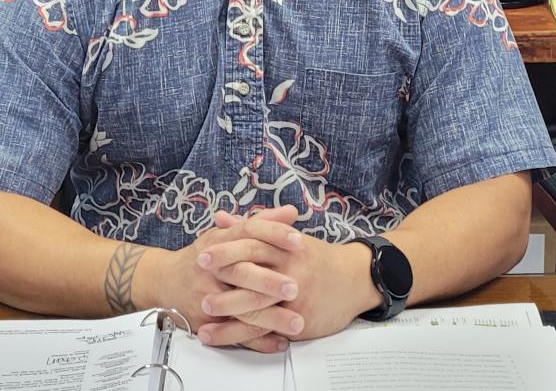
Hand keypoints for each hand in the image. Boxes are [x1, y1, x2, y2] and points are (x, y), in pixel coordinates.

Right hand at [142, 207, 300, 351]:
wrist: (164, 282)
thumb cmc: (205, 256)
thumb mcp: (227, 234)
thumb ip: (260, 223)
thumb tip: (292, 212)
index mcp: (220, 241)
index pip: (248, 232)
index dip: (273, 234)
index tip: (298, 241)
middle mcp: (212, 267)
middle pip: (242, 272)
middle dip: (269, 281)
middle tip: (296, 288)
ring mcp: (207, 295)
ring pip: (240, 308)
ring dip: (270, 317)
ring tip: (297, 322)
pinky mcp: (204, 321)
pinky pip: (234, 333)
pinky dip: (258, 341)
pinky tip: (280, 341)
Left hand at [195, 210, 381, 346]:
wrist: (357, 279)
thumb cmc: (318, 258)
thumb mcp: (288, 238)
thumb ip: (253, 227)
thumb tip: (221, 218)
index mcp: (286, 246)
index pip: (252, 244)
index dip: (226, 250)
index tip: (202, 255)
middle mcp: (291, 268)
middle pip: (252, 271)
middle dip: (223, 280)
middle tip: (198, 285)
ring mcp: (296, 295)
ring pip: (257, 304)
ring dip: (228, 311)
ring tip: (203, 316)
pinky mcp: (300, 318)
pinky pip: (269, 327)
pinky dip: (245, 334)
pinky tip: (226, 336)